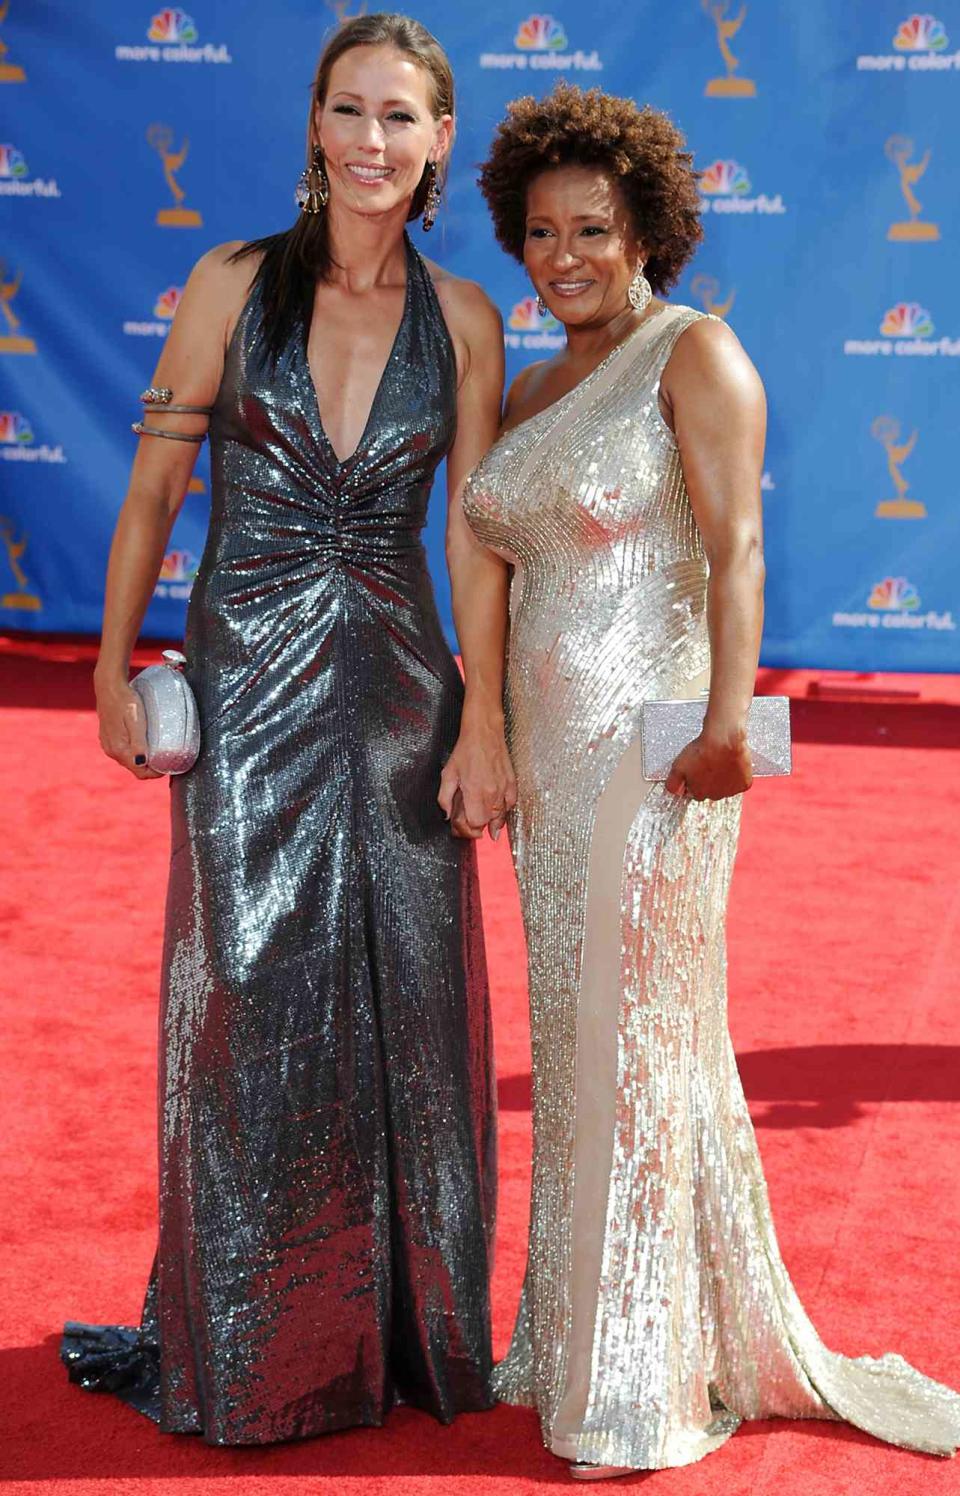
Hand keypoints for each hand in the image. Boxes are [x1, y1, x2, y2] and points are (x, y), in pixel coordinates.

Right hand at [95, 675, 162, 779]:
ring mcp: (108, 745)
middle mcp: (111, 751)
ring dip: (144, 760)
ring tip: (158, 751)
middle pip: (135, 769)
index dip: (156, 773)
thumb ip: (138, 743)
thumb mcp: (135, 720)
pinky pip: (124, 752)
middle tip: (167, 758)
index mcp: (118, 749)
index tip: (169, 765)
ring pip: (129, 761)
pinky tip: (145, 743)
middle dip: (151, 768)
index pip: (140, 772)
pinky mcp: (108, 738)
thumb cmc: (125, 700)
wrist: (109, 686)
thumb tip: (142, 763)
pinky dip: (136, 752)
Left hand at [438, 717, 516, 840]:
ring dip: (491, 822)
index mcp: (475, 791)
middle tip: (470, 824)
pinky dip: (504, 811)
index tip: (461, 827)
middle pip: (487, 822)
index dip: (467, 829)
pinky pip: (510, 804)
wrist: (484, 733)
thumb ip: (444, 798)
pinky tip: (497, 812)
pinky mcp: (511, 783)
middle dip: (477, 827)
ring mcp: (504, 788)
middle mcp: (491, 793)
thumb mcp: (448, 773)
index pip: (475, 823)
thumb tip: (447, 815)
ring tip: (485, 826)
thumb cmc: (465, 751)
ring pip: (500, 816)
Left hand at [664, 727, 751, 801]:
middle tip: (708, 763)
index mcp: (699, 794)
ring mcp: (731, 791)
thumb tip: (674, 792)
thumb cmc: (702, 750)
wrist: (724, 739)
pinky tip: (731, 764)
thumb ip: (673, 783)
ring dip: (723, 778)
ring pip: (725, 787)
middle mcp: (716, 796)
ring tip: (720, 762)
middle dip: (709, 780)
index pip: (695, 792)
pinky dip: (736, 775)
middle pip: (711, 791)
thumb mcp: (677, 766)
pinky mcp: (744, 784)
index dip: (695, 780)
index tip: (697, 770)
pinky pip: (739, 782)